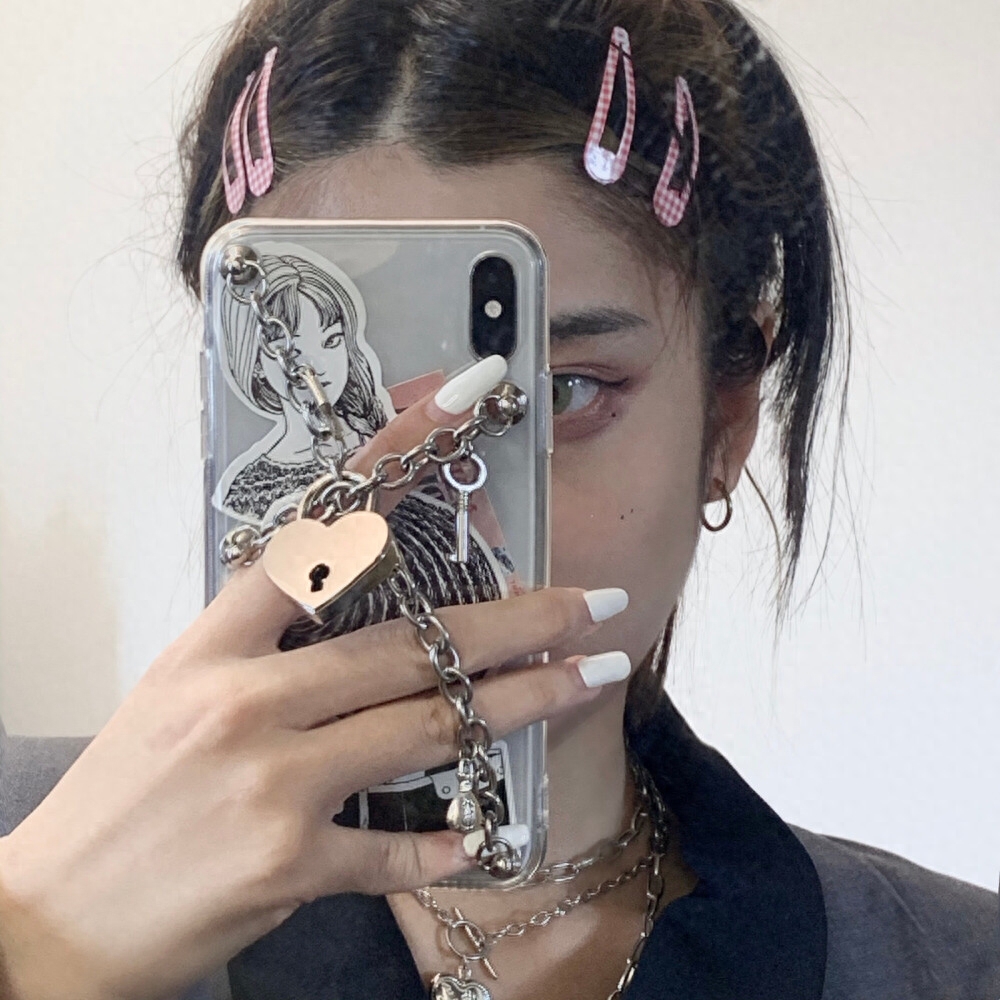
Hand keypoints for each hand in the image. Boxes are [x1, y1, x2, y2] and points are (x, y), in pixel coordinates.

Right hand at [0, 370, 626, 999]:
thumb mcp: (178, 693)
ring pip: (426, 729)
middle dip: (517, 622)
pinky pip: (395, 851)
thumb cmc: (122, 798)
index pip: (316, 534)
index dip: (392, 460)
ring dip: (521, 705)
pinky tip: (486, 837)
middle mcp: (246, 702)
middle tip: (594, 602)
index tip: (460, 403)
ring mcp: (270, 784)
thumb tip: (355, 611)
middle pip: (410, 644)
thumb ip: (265, 650)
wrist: (49, 922)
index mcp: (214, 647)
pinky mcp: (286, 865)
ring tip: (588, 678)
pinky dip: (445, 845)